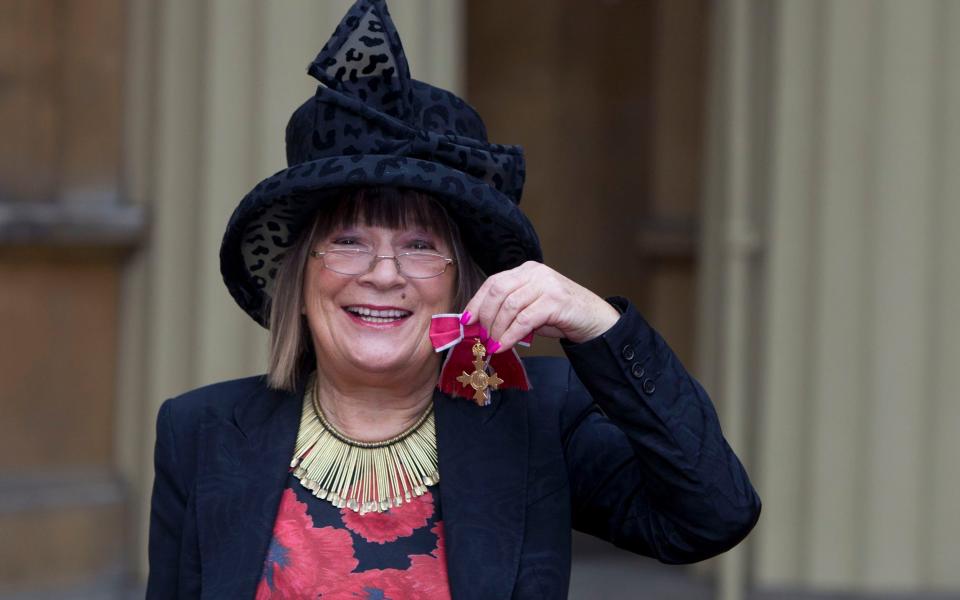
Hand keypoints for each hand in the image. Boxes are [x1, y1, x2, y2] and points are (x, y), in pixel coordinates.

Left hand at [461, 261, 619, 353]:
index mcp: (526, 270)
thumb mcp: (530, 308)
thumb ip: (509, 310)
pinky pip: (524, 320)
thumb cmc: (561, 316)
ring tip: (493, 345)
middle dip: (486, 317)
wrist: (596, 320)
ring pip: (509, 306)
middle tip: (482, 338)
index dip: (477, 302)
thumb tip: (480, 324)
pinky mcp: (555, 301)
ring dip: (497, 329)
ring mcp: (546, 284)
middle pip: (497, 291)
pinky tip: (505, 345)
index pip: (493, 282)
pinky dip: (511, 335)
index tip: (466, 321)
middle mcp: (535, 272)